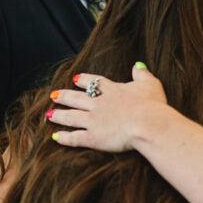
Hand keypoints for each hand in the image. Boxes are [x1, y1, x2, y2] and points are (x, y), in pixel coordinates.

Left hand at [47, 63, 166, 152]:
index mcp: (113, 91)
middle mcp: (99, 104)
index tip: (75, 79)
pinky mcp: (93, 137)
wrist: (148, 123)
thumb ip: (142, 74)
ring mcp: (94, 120)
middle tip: (54, 95)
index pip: (95, 83)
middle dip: (64, 96)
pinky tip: (55, 137)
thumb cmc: (153, 105)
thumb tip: (138, 65)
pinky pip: (75, 137)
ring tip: (49, 115)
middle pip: (77, 98)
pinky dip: (65, 137)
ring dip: (59, 115)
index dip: (84, 80)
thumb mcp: (150, 84)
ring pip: (71, 116)